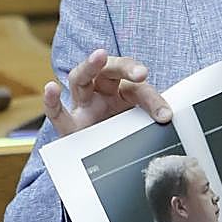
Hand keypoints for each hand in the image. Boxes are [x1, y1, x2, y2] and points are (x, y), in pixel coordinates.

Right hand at [43, 48, 171, 137]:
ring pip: (81, 78)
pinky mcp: (69, 126)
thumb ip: (151, 121)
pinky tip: (51, 88)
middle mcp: (101, 93)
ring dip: (90, 66)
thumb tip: (170, 121)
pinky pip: (56, 112)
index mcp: (123, 91)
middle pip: (110, 70)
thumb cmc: (123, 137)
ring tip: (99, 56)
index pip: (137, 88)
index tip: (165, 114)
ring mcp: (83, 106)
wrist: (101, 165)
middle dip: (125, 67)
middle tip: (141, 73)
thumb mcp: (140, 127)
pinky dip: (51, 100)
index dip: (152, 99)